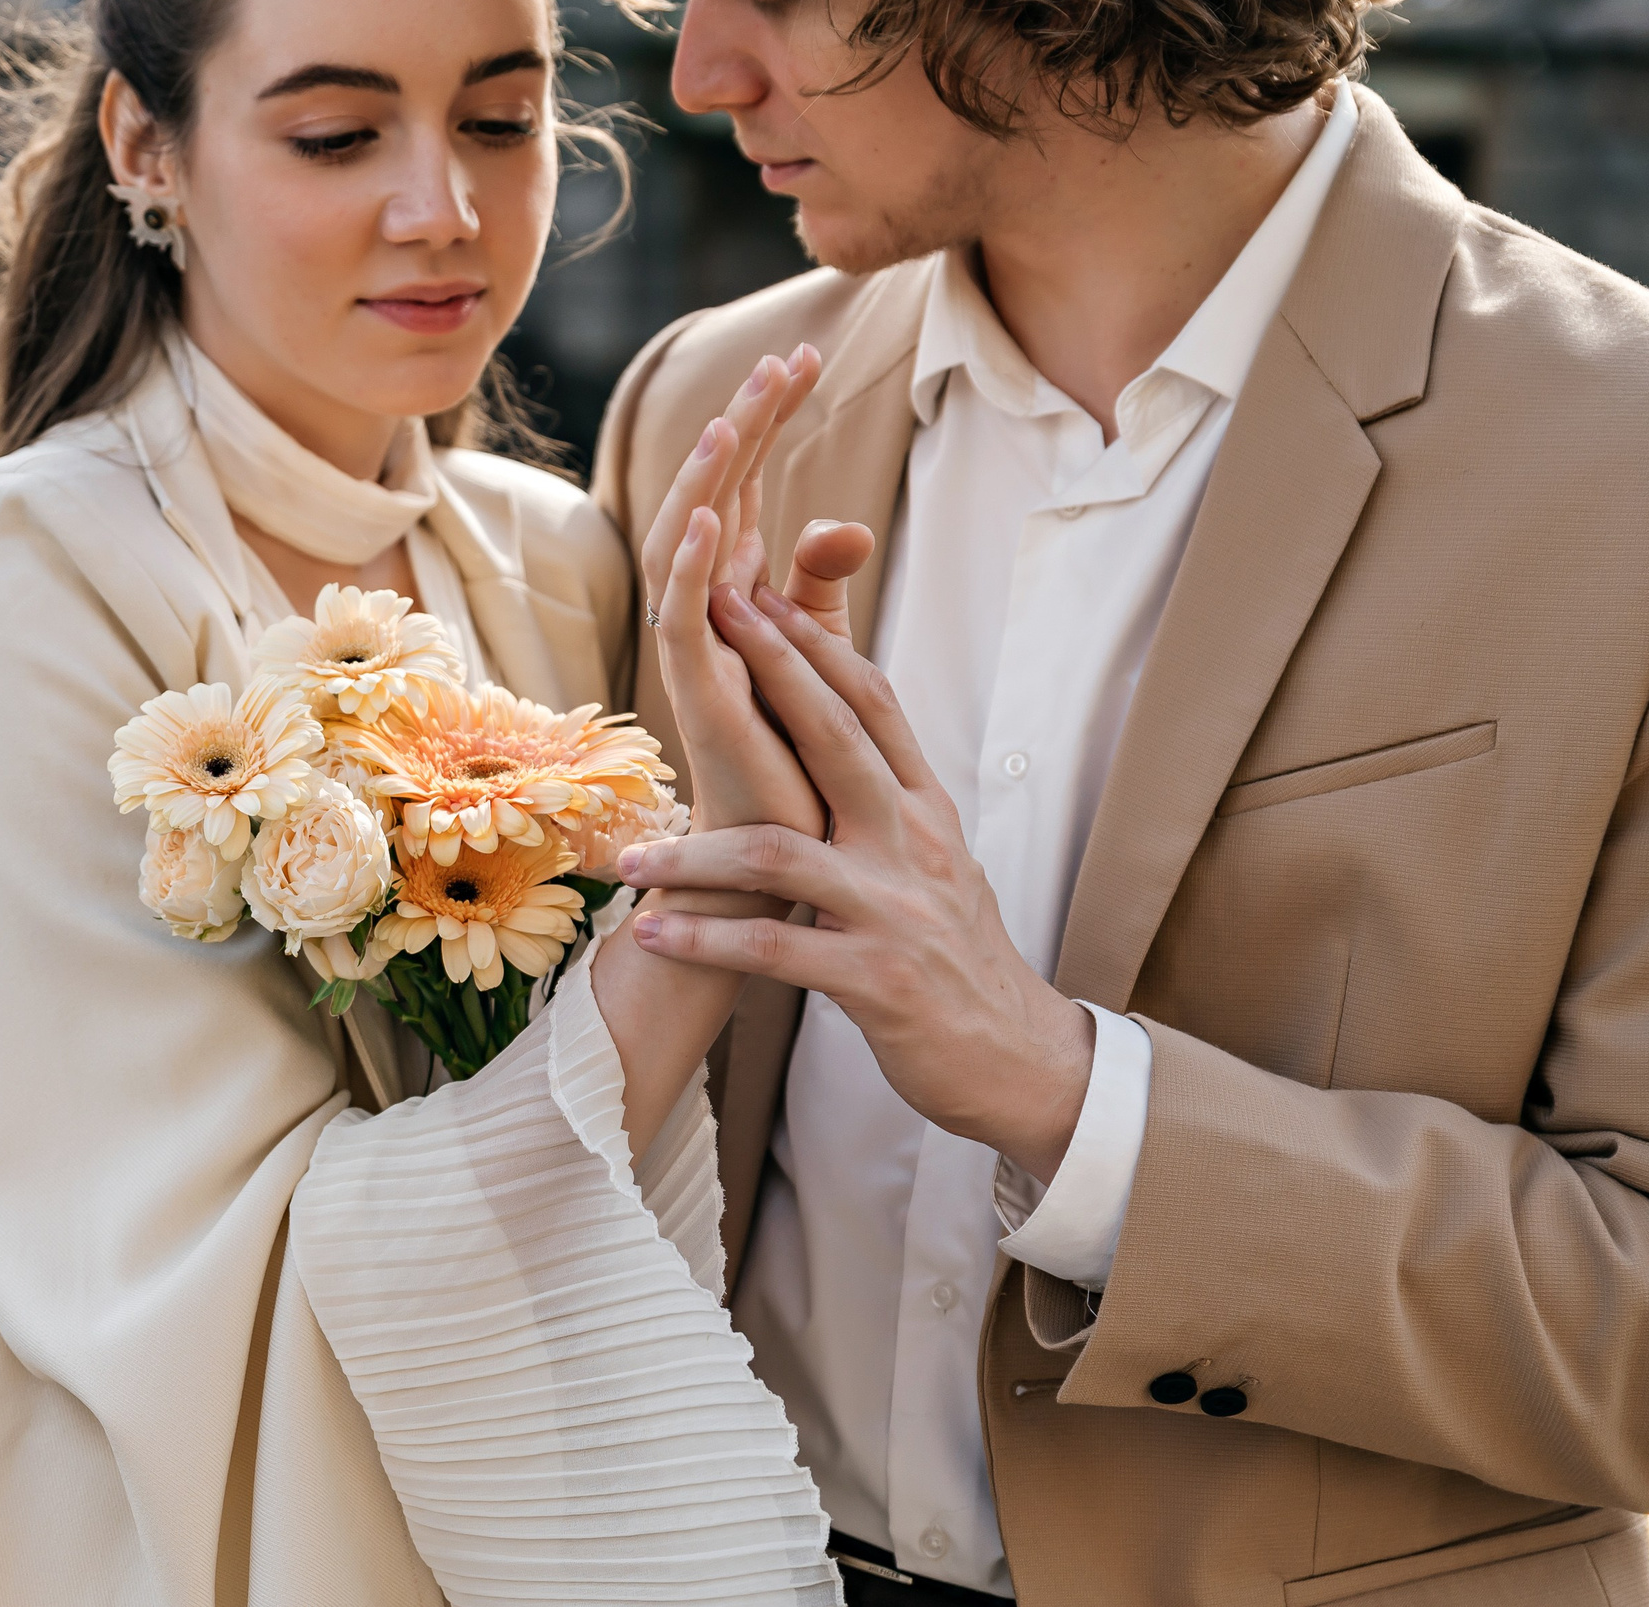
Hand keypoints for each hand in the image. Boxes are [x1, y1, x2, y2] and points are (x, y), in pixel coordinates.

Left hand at [617, 585, 1096, 1182]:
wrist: (1017, 1058)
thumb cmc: (955, 957)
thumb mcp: (933, 861)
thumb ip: (883, 800)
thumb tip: (832, 736)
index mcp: (924, 809)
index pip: (872, 703)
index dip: (814, 644)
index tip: (755, 590)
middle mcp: (913, 843)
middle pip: (835, 738)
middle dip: (768, 673)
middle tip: (702, 624)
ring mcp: (894, 909)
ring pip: (780, 855)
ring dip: (693, 854)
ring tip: (631, 860)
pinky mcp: (875, 979)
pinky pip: (772, 949)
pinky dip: (707, 939)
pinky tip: (655, 934)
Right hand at [637, 347, 874, 836]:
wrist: (778, 855)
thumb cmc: (796, 758)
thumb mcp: (819, 653)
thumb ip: (822, 585)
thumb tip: (845, 522)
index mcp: (733, 589)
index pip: (744, 480)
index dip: (769, 417)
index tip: (806, 354)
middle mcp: (705, 608)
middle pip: (711, 490)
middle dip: (745, 423)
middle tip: (785, 360)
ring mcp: (694, 647)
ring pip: (684, 541)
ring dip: (706, 479)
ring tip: (733, 419)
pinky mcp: (694, 694)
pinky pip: (680, 618)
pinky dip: (690, 566)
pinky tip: (713, 518)